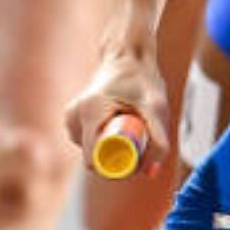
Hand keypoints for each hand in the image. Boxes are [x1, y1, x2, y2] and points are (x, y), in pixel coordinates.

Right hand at [64, 49, 170, 178]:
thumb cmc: (142, 80)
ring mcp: (70, 118)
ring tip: (129, 128)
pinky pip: (88, 144)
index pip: (93, 160)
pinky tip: (116, 127)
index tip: (135, 161)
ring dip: (110, 150)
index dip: (115, 168)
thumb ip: (158, 140)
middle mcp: (74, 115)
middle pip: (93, 157)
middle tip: (139, 145)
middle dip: (115, 160)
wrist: (127, 56)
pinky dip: (103, 143)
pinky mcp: (72, 119)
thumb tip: (150, 173)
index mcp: (90, 111)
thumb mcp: (156, 108)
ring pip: (90, 152)